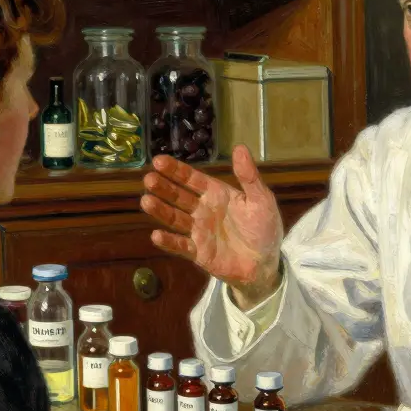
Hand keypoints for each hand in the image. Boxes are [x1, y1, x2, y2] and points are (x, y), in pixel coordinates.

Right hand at [141, 145, 285, 308]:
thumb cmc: (264, 229)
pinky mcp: (198, 252)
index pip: (191, 179)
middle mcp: (202, 210)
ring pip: (174, 218)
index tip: (158, 161)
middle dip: (163, 188)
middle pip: (178, 196)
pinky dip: (169, 242)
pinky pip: (181, 246)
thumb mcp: (261, 200)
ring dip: (160, 210)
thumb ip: (249, 176)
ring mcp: (198, 231)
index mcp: (216, 194)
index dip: (175, 170)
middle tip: (149, 179)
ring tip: (146, 201)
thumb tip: (240, 147)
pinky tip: (156, 235)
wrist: (265, 263)